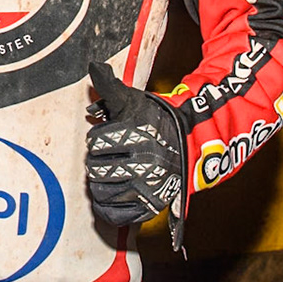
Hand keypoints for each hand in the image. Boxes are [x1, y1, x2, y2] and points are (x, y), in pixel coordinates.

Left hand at [84, 60, 186, 225]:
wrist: (189, 145)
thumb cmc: (154, 121)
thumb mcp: (133, 101)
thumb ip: (110, 86)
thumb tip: (94, 66)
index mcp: (137, 136)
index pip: (97, 141)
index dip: (98, 137)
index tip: (109, 135)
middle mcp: (144, 164)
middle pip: (95, 168)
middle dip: (97, 160)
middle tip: (109, 155)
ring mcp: (148, 188)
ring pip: (101, 192)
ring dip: (99, 182)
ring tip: (109, 171)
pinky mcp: (150, 207)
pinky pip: (114, 215)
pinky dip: (106, 207)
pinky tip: (108, 194)